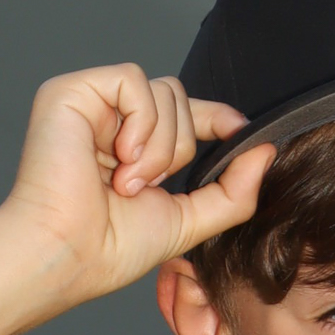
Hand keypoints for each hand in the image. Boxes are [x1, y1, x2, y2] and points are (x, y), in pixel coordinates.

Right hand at [0, 64, 273, 310]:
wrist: (68, 255)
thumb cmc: (110, 248)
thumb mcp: (188, 221)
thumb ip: (231, 192)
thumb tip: (266, 151)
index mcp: (133, 147)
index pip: (184, 114)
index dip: (214, 118)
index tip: (238, 131)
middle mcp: (111, 120)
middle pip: (179, 97)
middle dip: (178, 148)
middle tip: (140, 187)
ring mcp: (91, 103)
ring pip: (163, 90)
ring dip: (159, 146)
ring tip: (125, 181)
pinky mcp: (72, 90)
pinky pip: (134, 79)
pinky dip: (140, 123)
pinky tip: (119, 157)